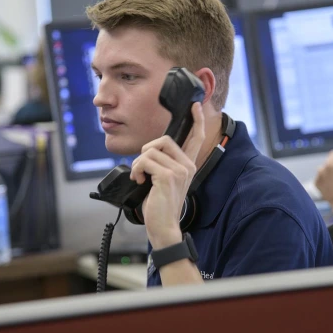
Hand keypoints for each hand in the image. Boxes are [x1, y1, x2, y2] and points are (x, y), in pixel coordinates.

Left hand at [129, 102, 205, 248]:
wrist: (163, 226)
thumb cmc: (160, 205)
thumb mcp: (164, 180)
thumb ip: (163, 164)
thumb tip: (150, 152)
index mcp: (188, 165)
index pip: (196, 138)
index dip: (196, 121)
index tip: (195, 106)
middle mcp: (187, 165)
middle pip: (162, 140)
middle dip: (145, 152)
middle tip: (143, 169)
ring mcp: (179, 170)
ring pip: (150, 151)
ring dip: (138, 164)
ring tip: (140, 178)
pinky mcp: (168, 176)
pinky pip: (145, 161)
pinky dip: (136, 170)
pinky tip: (139, 181)